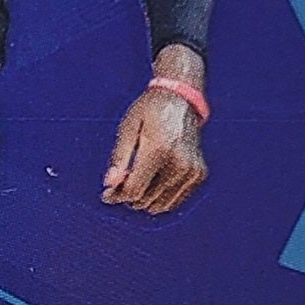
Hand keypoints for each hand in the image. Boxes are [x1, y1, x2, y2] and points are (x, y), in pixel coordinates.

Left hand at [103, 67, 207, 215]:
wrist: (181, 99)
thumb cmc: (149, 111)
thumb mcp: (128, 128)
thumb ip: (119, 158)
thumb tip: (109, 184)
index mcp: (160, 149)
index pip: (135, 189)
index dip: (117, 196)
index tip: (106, 194)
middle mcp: (180, 163)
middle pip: (146, 199)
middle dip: (127, 197)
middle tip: (118, 184)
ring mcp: (192, 170)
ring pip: (160, 205)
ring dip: (143, 200)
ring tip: (134, 182)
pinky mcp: (198, 175)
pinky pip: (173, 200)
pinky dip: (159, 198)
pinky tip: (150, 183)